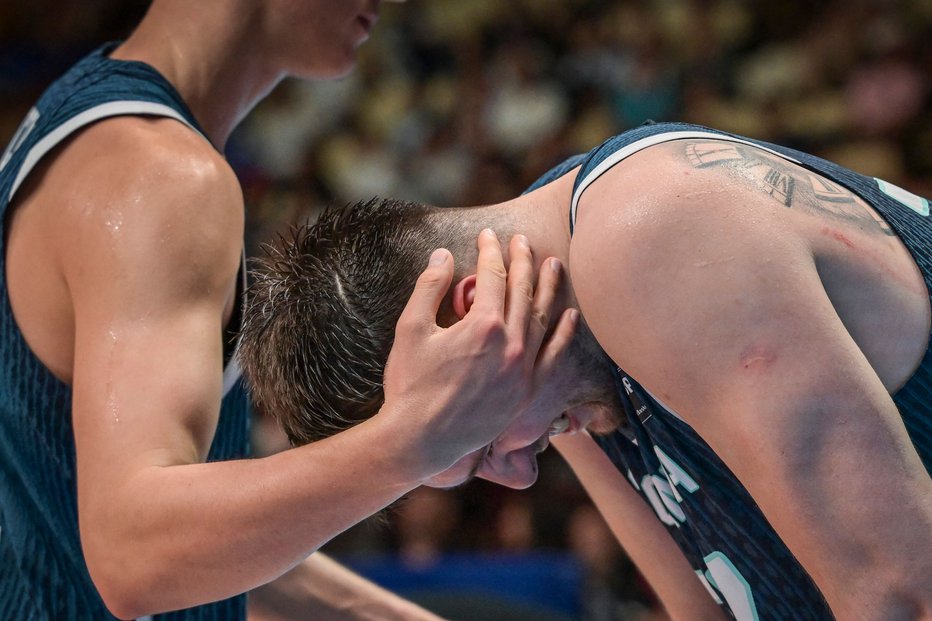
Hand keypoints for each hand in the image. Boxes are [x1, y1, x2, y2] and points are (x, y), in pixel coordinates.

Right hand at [380, 229, 577, 478]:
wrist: (421, 440)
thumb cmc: (410, 384)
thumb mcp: (411, 328)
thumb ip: (429, 287)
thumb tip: (443, 255)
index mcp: (483, 324)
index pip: (493, 275)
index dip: (490, 251)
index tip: (487, 235)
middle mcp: (511, 344)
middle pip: (522, 290)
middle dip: (522, 260)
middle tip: (521, 240)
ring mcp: (523, 369)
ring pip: (542, 317)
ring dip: (548, 287)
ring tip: (552, 264)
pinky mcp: (528, 392)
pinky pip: (554, 356)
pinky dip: (563, 334)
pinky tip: (570, 315)